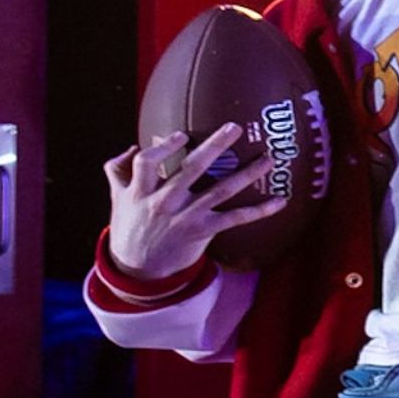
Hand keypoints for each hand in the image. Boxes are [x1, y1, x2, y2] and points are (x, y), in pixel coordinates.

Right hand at [103, 127, 279, 283]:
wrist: (139, 270)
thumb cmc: (130, 226)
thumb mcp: (118, 198)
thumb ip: (119, 170)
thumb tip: (134, 145)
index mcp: (140, 191)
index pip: (147, 162)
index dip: (164, 147)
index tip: (182, 135)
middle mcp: (164, 202)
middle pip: (191, 168)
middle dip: (214, 146)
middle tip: (235, 127)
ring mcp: (186, 217)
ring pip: (220, 190)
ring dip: (247, 173)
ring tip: (268, 158)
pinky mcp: (203, 231)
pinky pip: (236, 218)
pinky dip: (260, 210)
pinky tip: (280, 201)